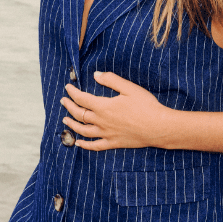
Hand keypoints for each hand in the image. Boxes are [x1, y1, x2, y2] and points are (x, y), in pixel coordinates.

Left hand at [60, 71, 174, 149]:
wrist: (158, 127)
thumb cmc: (146, 106)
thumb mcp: (129, 88)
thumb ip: (111, 80)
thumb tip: (96, 75)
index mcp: (104, 107)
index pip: (82, 99)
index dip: (72, 93)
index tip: (68, 88)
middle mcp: (101, 122)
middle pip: (79, 114)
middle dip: (69, 106)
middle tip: (63, 101)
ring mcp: (106, 134)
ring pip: (83, 131)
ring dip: (72, 125)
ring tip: (65, 120)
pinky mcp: (114, 143)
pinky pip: (95, 146)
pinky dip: (84, 145)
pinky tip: (78, 143)